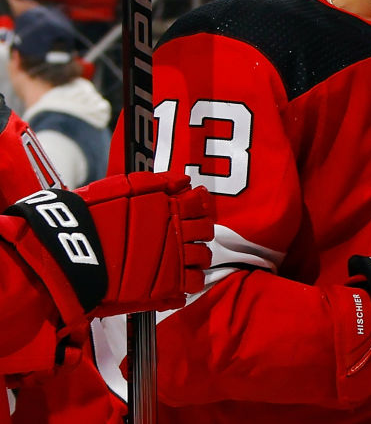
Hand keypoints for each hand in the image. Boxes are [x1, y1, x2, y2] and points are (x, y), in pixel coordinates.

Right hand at [79, 171, 213, 315]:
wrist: (70, 251)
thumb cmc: (89, 217)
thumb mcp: (121, 188)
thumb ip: (157, 183)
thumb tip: (184, 181)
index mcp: (167, 206)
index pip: (199, 203)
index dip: (198, 207)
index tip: (192, 211)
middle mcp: (175, 231)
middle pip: (206, 231)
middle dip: (200, 232)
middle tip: (186, 237)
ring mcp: (174, 258)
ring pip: (203, 257)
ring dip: (197, 257)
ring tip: (183, 260)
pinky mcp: (166, 284)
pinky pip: (193, 283)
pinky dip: (190, 281)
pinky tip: (178, 279)